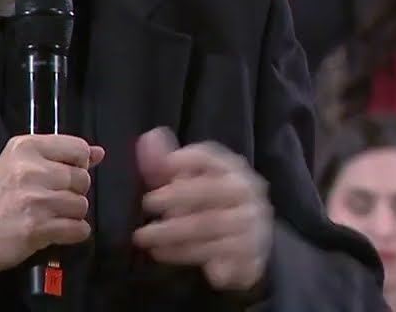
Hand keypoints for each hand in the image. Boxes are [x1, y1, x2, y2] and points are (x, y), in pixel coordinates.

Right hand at [0, 134, 104, 286]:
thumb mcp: (16, 164)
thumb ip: (57, 155)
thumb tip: (98, 153)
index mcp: (25, 147)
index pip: (78, 148)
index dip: (78, 164)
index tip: (65, 174)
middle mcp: (31, 169)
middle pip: (82, 179)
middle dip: (73, 192)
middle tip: (51, 200)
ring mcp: (35, 200)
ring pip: (82, 205)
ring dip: (71, 215)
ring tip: (50, 216)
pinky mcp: (38, 228)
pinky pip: (78, 229)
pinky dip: (72, 233)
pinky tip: (54, 230)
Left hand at [132, 127, 271, 291]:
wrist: (250, 240)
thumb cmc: (212, 202)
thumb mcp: (189, 179)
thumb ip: (165, 161)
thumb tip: (148, 138)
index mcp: (232, 168)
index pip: (209, 156)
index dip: (184, 159)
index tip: (160, 168)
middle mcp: (247, 193)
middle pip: (208, 192)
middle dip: (172, 198)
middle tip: (146, 205)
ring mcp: (252, 225)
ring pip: (208, 226)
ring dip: (171, 232)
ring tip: (143, 238)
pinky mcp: (249, 256)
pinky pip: (214, 256)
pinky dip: (186, 255)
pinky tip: (163, 254)